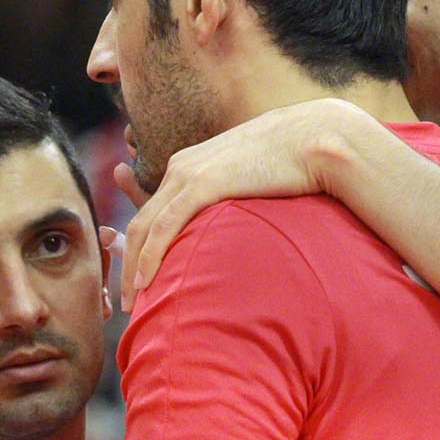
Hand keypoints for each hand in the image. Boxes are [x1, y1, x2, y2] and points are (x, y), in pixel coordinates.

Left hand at [118, 99, 375, 304]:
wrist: (314, 137)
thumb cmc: (292, 163)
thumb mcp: (250, 181)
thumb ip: (232, 198)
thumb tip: (237, 228)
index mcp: (189, 166)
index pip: (152, 212)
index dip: (139, 248)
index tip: (136, 279)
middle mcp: (181, 168)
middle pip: (140, 223)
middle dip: (127, 264)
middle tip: (124, 301)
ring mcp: (189, 174)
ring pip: (145, 227)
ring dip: (133, 267)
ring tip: (130, 302)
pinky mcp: (203, 183)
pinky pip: (165, 226)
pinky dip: (150, 255)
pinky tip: (144, 281)